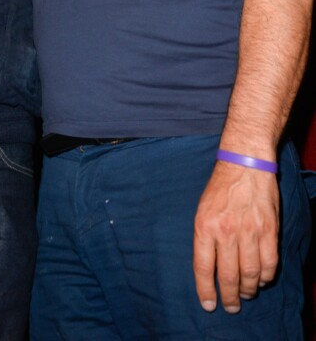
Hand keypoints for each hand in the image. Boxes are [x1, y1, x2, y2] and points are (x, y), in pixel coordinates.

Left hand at [193, 161, 278, 313]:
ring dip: (248, 290)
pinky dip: (265, 277)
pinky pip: (269, 263)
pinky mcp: (269, 230)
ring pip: (250, 274)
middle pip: (228, 276)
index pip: (203, 267)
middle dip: (229, 297)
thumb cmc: (220, 187)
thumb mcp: (202, 210)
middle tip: (230, 306)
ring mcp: (250, 231)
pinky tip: (261, 279)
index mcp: (205, 226)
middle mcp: (226, 231)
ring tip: (245, 294)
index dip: (206, 290)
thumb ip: (205, 238)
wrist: (245, 163)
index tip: (208, 305)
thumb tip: (209, 269)